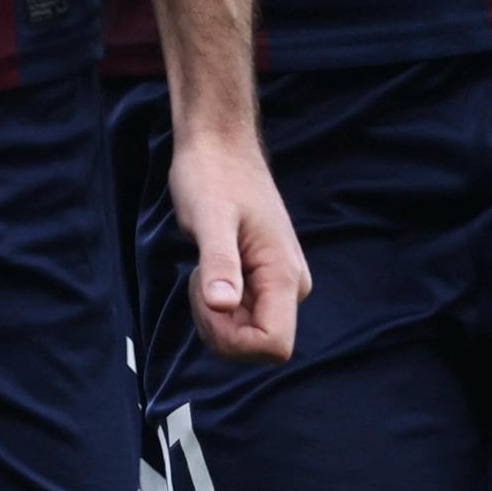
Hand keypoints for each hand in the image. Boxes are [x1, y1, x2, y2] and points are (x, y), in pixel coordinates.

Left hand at [170, 129, 307, 363]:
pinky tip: (209, 270)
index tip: (208, 298)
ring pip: (247, 333)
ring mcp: (279, 284)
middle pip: (257, 345)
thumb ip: (219, 262)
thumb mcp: (208, 217)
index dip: (233, 338)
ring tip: (205, 267)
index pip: (273, 346)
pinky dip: (217, 304)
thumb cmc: (212, 175)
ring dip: (215, 314)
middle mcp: (292, 286)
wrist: (219, 145)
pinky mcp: (265, 280)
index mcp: (285, 275)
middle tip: (200, 277)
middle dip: (218, 325)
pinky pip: (241, 316)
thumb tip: (221, 305)